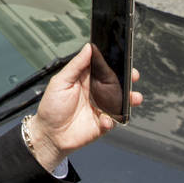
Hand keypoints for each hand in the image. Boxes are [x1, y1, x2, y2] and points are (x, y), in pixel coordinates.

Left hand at [26, 43, 142, 171]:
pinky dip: (111, 120)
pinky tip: (104, 120)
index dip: (114, 62)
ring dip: (130, 98)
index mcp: (86, 79)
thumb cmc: (51, 106)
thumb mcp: (60, 82)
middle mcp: (96, 92)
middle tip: (133, 75)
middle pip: (117, 83)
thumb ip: (76, 65)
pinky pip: (114, 120)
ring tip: (133, 97)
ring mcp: (101, 108)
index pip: (104, 68)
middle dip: (128, 78)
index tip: (123, 57)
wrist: (49, 135)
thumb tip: (88, 47)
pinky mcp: (103, 123)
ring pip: (121, 101)